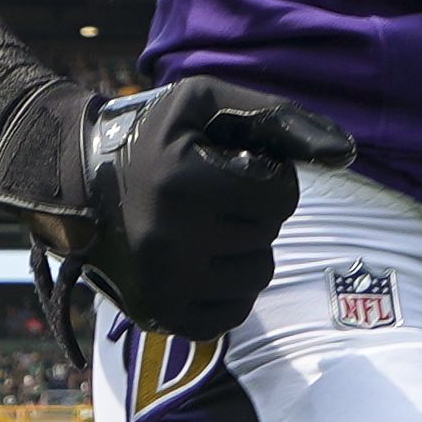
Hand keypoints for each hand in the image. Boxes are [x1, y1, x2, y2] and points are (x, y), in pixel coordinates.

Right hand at [64, 75, 346, 337]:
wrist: (74, 183)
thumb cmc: (152, 136)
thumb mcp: (206, 104)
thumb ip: (277, 118)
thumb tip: (347, 152)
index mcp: (180, 185)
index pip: (281, 196)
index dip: (269, 177)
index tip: (234, 168)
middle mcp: (168, 241)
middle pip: (269, 236)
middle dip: (253, 213)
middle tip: (211, 196)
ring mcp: (161, 285)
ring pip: (257, 276)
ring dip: (244, 250)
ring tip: (205, 226)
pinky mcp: (160, 316)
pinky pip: (234, 314)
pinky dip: (228, 288)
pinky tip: (199, 261)